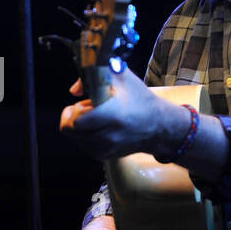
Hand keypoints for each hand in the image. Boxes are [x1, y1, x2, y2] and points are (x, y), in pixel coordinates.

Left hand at [59, 70, 179, 160]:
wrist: (159, 126)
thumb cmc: (140, 99)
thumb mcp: (121, 77)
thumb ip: (94, 73)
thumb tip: (74, 90)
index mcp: (112, 114)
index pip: (76, 121)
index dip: (75, 110)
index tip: (84, 102)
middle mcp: (109, 135)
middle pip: (70, 130)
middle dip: (73, 117)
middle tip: (86, 109)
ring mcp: (108, 148)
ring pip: (76, 139)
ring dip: (79, 128)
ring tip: (95, 118)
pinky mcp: (107, 156)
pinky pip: (85, 147)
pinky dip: (86, 137)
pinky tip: (98, 128)